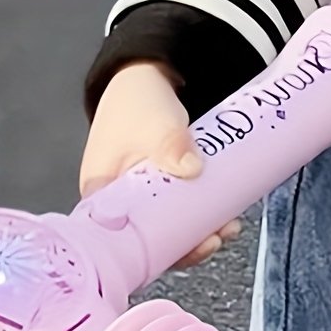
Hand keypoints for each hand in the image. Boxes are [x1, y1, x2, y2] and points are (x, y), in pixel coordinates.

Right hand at [79, 60, 242, 269]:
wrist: (150, 79)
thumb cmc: (137, 103)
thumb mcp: (155, 120)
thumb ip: (170, 143)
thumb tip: (191, 169)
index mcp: (102, 192)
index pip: (121, 238)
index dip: (154, 251)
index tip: (185, 250)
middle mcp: (120, 202)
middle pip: (151, 241)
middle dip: (187, 246)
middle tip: (215, 239)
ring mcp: (145, 200)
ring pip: (172, 230)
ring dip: (202, 234)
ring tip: (228, 227)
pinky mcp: (166, 194)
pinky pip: (185, 214)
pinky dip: (205, 219)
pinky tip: (227, 217)